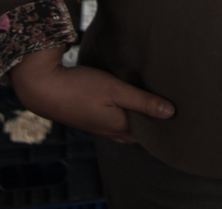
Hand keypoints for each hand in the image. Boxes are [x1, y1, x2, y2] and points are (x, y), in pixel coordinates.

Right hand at [9, 47, 174, 142]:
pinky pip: (111, 118)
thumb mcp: (116, 90)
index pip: (148, 134)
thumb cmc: (80, 88)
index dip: (162, 126)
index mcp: (119, 128)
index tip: (179, 115)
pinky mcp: (87, 115)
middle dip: (151, 123)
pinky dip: (121, 113)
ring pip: (123, 125)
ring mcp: (97, 125)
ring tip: (150, 103)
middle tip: (168, 108)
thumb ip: (142, 101)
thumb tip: (171, 113)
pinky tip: (123, 101)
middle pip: (137, 131)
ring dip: (135, 117)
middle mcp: (109, 130)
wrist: (42, 88)